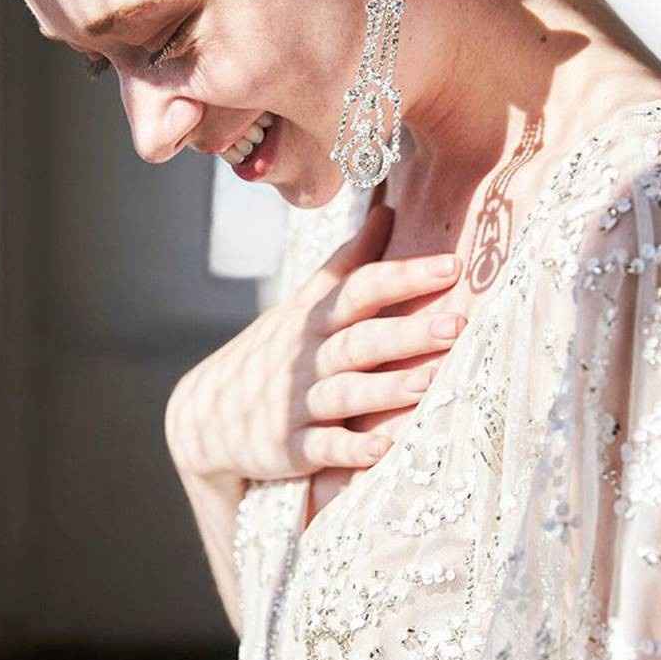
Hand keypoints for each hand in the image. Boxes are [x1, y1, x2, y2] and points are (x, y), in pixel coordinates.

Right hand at [165, 203, 464, 482]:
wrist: (206, 414)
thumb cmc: (275, 350)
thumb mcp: (304, 303)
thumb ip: (348, 263)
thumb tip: (387, 210)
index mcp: (315, 317)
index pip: (360, 288)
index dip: (403, 276)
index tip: (453, 266)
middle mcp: (307, 356)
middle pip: (360, 340)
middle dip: (406, 333)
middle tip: (454, 325)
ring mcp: (297, 402)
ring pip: (346, 392)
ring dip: (387, 389)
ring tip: (430, 382)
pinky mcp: (289, 446)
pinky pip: (322, 448)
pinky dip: (351, 449)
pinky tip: (383, 449)